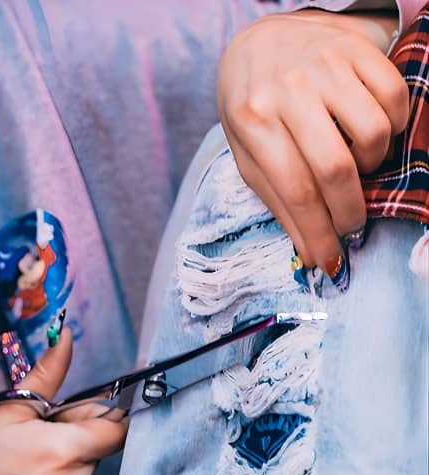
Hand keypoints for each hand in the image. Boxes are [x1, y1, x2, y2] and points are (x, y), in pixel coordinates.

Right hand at [0, 328, 126, 474]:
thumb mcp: (7, 411)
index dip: (102, 416)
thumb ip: (48, 373)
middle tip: (41, 437)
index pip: (116, 428)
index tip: (80, 413)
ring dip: (70, 466)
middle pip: (100, 450)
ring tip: (29, 467)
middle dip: (79, 438)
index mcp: (65, 450)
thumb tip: (65, 336)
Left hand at [218, 9, 408, 282]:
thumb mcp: (248, 154)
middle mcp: (287, 90)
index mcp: (252, 121)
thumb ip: (277, 200)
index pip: (294, 190)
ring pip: (373, 134)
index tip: (330, 261)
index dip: (317, 233)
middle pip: (335, 169)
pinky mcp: (354, 47)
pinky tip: (369, 133)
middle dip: (350, 212)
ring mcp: (323, 65)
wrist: (258, 44)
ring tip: (352, 166)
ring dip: (371, 166)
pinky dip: (392, 127)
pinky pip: (395, 97)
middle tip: (350, 224)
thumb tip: (311, 252)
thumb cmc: (251, 109)